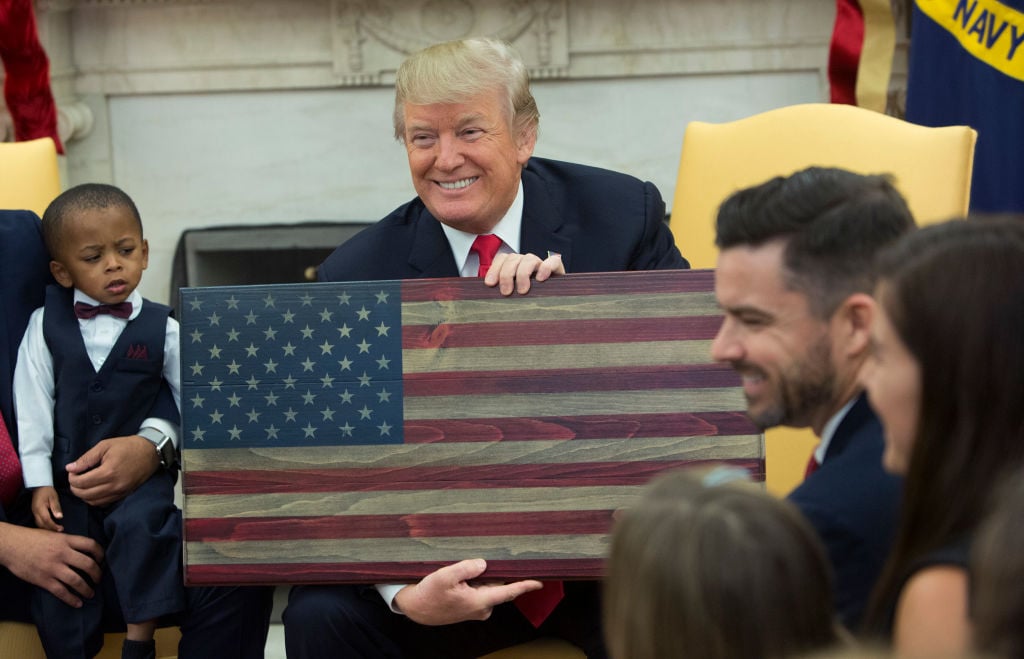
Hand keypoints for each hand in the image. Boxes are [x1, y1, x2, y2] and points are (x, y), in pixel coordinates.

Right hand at [0, 522, 102, 607]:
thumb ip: (68, 541)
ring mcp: (53, 568)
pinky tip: (78, 603)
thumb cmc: (31, 538)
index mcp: (66, 540)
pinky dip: (72, 599)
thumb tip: (82, 548)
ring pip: (77, 581)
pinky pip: (61, 592)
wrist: (10, 545)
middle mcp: (63, 553)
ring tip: (91, 594)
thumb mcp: (53, 534)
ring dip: (87, 589)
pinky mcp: (44, 580)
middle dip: (97, 574)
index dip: (101, 553)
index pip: (91, 545)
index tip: (102, 560)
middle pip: (88, 564)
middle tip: (99, 579)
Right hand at [31, 486, 63, 531]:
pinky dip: (43, 525)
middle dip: (50, 529)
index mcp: (40, 508)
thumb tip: (60, 517)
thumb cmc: (48, 491)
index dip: (53, 526)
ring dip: (46, 528)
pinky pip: (38, 521)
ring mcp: (34, 512)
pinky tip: (49, 526)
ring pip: (38, 524)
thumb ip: (56, 507)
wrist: (39, 486)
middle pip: (42, 524)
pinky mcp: (34, 512)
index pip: (46, 520)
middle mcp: (35, 512)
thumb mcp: (54, 497)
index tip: (61, 528)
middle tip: (60, 530)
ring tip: (55, 529)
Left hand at [66, 435, 158, 506]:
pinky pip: (103, 503)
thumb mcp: (105, 446)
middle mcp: (114, 485)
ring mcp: (120, 491)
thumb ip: (87, 458)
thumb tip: (70, 468)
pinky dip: (94, 499)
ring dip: (83, 495)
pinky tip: (94, 489)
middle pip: (85, 495)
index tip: (72, 471)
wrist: (151, 452)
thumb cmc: (128, 446)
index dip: (72, 478)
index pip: (81, 483)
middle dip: (75, 487)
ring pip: (93, 502)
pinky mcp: (124, 494)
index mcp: (108, 471)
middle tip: (75, 478)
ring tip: (83, 484)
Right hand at [392, 559, 542, 624]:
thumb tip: (484, 564)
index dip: (525, 586)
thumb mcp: (445, 576)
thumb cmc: (429, 594)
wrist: (415, 608)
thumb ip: (467, 568)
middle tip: (501, 556)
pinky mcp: (469, 606)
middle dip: (500, 572)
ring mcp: (475, 608)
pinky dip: (478, 581)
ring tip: (474, 564)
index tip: (540, 582)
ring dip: (485, 576)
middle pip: (498, 586)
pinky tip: (468, 573)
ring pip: (488, 587)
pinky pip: (480, 590)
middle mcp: (481, 607)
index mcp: (479, 601)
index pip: (508, 592)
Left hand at [484, 252, 564, 295]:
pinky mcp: (557, 269)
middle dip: (506, 274)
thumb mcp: (512, 298)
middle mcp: (526, 263)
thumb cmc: (530, 303)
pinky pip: (552, 261)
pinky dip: (546, 267)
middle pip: (513, 258)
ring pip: (529, 258)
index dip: (494, 269)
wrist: (554, 307)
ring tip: (522, 290)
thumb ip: (502, 293)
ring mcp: (541, 265)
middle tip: (506, 292)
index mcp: (515, 266)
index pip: (502, 258)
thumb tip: (487, 298)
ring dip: (523, 273)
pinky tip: (541, 278)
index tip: (489, 283)